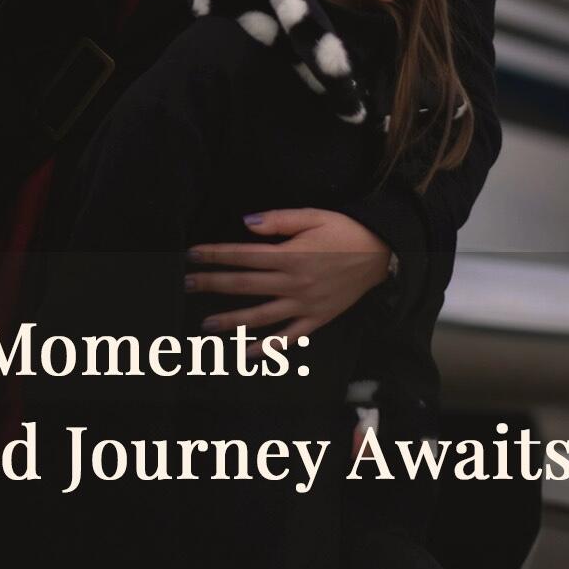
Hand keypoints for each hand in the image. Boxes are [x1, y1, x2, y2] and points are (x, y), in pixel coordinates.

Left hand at [186, 208, 391, 342]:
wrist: (382, 253)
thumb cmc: (345, 230)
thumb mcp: (313, 216)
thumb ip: (278, 220)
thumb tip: (245, 224)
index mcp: (291, 255)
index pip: (243, 255)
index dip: (215, 255)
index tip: (192, 255)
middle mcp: (294, 283)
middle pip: (245, 285)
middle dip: (213, 284)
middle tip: (186, 285)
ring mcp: (305, 305)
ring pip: (261, 317)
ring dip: (231, 321)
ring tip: (206, 325)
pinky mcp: (317, 319)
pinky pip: (288, 338)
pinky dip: (267, 348)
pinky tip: (246, 352)